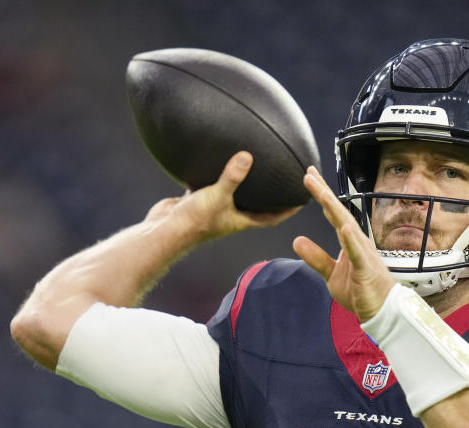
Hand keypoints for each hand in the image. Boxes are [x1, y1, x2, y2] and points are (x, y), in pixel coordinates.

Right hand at [145, 151, 301, 240]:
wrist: (164, 231)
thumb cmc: (193, 221)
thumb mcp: (217, 196)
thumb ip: (232, 177)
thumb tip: (247, 156)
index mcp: (243, 220)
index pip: (274, 217)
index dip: (290, 209)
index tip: (304, 197)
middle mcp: (232, 215)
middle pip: (259, 205)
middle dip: (272, 193)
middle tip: (284, 176)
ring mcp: (216, 208)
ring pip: (236, 194)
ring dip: (246, 183)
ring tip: (257, 165)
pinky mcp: (200, 199)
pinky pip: (214, 184)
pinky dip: (219, 174)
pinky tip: (219, 158)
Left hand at [293, 166, 395, 321]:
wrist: (383, 311)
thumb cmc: (361, 290)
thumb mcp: (331, 273)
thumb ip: (315, 256)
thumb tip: (296, 240)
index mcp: (349, 241)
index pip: (332, 213)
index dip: (321, 194)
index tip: (309, 176)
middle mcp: (357, 242)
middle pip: (338, 213)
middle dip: (323, 193)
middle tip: (309, 174)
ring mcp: (362, 254)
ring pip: (347, 228)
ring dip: (335, 210)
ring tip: (322, 194)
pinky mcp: (365, 270)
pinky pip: (357, 254)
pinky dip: (351, 240)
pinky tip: (345, 227)